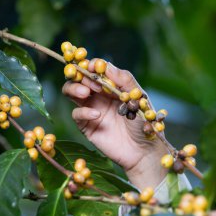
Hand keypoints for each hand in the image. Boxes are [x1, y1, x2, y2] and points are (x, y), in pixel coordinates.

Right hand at [62, 59, 167, 188]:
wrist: (144, 151)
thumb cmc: (144, 123)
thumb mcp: (138, 97)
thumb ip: (124, 80)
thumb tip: (106, 65)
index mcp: (112, 86)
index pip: (95, 70)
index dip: (91, 65)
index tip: (92, 66)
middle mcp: (99, 95)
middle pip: (79, 78)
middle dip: (82, 76)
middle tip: (93, 84)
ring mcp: (91, 109)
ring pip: (71, 92)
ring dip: (74, 88)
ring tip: (85, 92)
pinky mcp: (87, 125)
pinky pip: (76, 114)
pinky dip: (83, 111)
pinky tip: (97, 115)